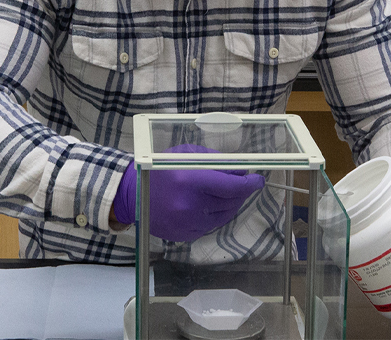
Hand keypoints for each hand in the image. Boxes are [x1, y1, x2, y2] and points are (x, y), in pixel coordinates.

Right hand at [113, 144, 264, 241]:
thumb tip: (238, 170)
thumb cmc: (159, 169)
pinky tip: (210, 204)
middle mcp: (191, 205)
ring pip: (224, 215)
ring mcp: (188, 223)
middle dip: (241, 191)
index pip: (232, 187)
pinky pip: (211, 225)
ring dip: (230, 203)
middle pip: (231, 201)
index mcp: (191, 181)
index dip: (249, 184)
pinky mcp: (185, 235)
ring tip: (227, 192)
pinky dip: (216, 214)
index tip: (257, 180)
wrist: (132, 195)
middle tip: (243, 182)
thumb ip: (213, 161)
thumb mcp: (184, 154)